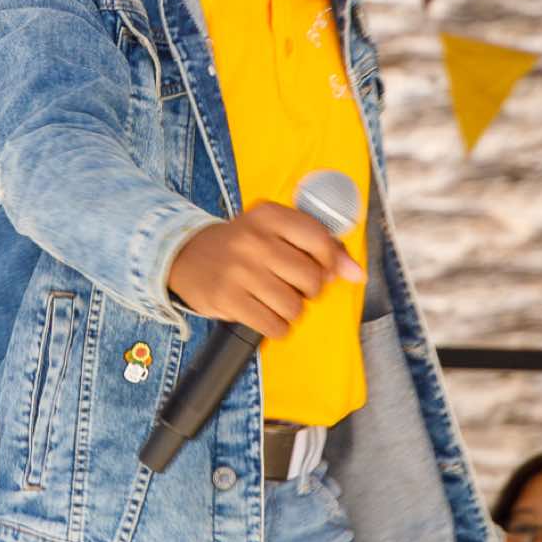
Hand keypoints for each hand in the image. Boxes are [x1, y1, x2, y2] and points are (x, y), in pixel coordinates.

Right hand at [167, 203, 364, 338]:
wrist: (186, 254)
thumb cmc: (242, 244)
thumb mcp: (275, 230)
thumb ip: (320, 245)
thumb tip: (356, 273)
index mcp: (269, 215)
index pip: (321, 240)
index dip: (330, 262)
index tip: (322, 269)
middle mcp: (254, 239)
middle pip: (311, 279)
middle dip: (309, 290)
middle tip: (292, 285)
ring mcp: (239, 270)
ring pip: (294, 307)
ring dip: (291, 310)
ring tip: (276, 299)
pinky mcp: (227, 299)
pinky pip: (274, 326)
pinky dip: (276, 327)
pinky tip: (265, 313)